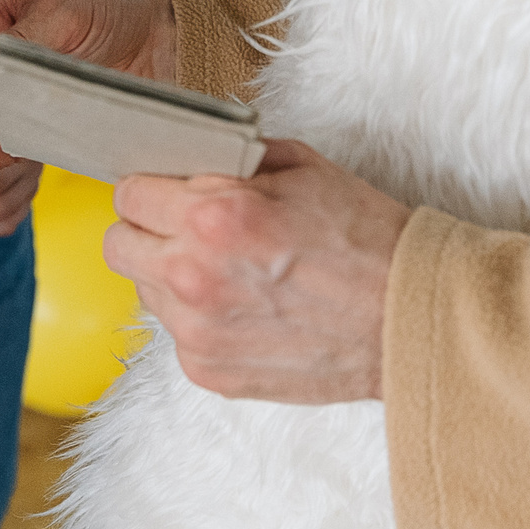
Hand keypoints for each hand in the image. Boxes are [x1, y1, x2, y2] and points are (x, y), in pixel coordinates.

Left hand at [104, 139, 410, 403]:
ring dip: (172, 276)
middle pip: (118, 245)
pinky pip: (177, 333)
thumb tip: (188, 157)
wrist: (411, 319)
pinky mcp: (208, 371)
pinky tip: (247, 308)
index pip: (129, 194)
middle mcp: (193, 277)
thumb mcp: (302, 168)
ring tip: (230, 272)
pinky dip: (200, 319)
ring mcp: (197, 331)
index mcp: (212, 217)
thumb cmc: (365, 239)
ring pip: (145, 290)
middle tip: (187, 229)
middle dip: (147, 230)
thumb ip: (230, 158)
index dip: (151, 188)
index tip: (169, 192)